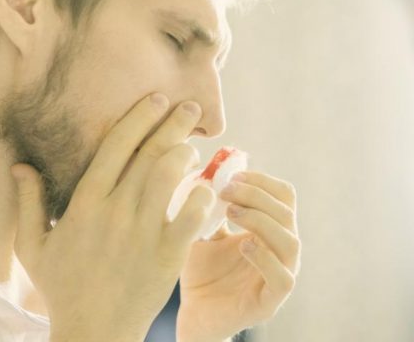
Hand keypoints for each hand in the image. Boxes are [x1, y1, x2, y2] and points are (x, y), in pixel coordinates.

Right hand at [11, 93, 215, 341]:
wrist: (93, 332)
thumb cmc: (60, 288)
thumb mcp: (32, 246)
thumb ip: (28, 203)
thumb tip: (20, 165)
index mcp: (85, 203)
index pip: (116, 146)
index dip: (139, 118)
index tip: (156, 99)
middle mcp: (116, 211)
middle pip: (150, 154)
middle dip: (173, 124)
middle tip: (189, 107)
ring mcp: (144, 232)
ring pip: (172, 176)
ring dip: (186, 154)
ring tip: (193, 147)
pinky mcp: (168, 255)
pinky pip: (192, 215)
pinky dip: (201, 195)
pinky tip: (204, 187)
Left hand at [176, 170, 300, 341]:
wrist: (192, 312)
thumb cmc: (200, 269)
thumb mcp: (201, 228)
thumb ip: (207, 204)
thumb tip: (206, 171)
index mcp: (269, 229)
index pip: (283, 196)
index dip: (261, 180)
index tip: (232, 174)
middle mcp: (280, 250)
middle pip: (287, 212)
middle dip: (256, 195)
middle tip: (225, 190)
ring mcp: (279, 275)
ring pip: (290, 242)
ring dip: (260, 220)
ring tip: (231, 212)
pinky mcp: (269, 302)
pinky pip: (282, 278)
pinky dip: (265, 258)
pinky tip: (242, 245)